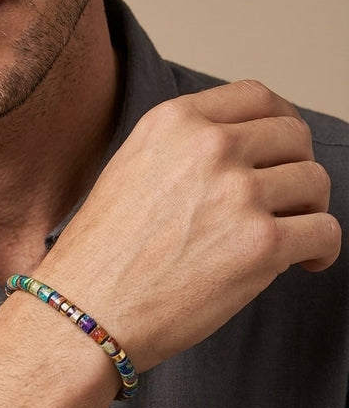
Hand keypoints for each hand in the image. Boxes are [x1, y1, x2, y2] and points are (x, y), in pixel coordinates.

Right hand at [40, 80, 340, 371]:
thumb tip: (245, 152)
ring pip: (315, 183)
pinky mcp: (260, 244)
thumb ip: (185, 149)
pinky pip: (325, 232)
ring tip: (290, 236)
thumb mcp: (132, 170)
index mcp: (174, 122)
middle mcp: (209, 147)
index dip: (280, 122)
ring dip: (309, 211)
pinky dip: (322, 250)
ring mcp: (238, 193)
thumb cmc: (101, 254)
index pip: (256, 96)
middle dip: (296, 169)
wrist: (83, 311)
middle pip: (293, 136)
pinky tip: (305, 263)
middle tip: (286, 201)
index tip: (283, 149)